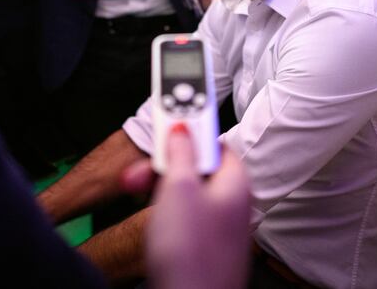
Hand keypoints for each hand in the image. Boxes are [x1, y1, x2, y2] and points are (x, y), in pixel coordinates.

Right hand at [130, 128, 250, 288]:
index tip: (166, 123)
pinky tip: (153, 225)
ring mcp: (219, 228)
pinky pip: (185, 218)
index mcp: (235, 182)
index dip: (188, 133)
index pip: (215, 142)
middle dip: (166, 165)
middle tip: (143, 172)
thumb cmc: (191, 253)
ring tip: (141, 196)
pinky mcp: (204, 248)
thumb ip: (181, 152)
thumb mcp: (179, 188)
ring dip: (161, 190)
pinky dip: (165, 214)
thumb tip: (183, 128)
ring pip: (188, 194)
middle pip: (198, 168)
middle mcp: (232, 204)